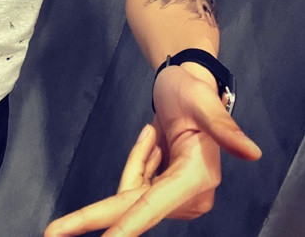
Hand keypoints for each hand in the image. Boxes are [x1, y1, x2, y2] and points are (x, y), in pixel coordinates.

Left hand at [43, 65, 261, 236]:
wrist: (186, 83)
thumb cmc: (192, 89)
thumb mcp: (203, 101)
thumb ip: (223, 127)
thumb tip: (252, 153)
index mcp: (197, 178)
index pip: (151, 206)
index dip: (126, 227)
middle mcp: (190, 196)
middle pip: (131, 208)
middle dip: (92, 219)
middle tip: (52, 233)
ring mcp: (178, 197)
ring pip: (130, 191)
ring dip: (138, 159)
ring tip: (156, 130)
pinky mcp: (167, 192)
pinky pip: (136, 182)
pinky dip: (140, 160)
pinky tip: (156, 138)